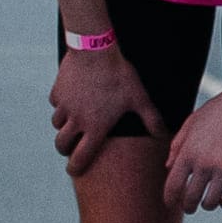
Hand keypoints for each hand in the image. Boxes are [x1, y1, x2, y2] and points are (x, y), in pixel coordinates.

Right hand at [51, 44, 165, 176]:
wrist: (95, 51)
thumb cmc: (120, 77)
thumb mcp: (139, 99)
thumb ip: (151, 120)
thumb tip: (165, 136)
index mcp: (94, 128)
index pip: (80, 158)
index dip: (76, 168)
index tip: (74, 171)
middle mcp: (75, 121)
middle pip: (61, 145)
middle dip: (66, 150)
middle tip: (71, 149)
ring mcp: (64, 107)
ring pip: (57, 124)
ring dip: (64, 127)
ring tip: (74, 124)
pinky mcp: (57, 92)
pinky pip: (56, 104)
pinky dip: (62, 105)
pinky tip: (72, 99)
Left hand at [162, 79, 221, 213]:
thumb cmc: (221, 109)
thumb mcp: (192, 122)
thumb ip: (178, 145)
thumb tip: (169, 166)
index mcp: (188, 153)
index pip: (172, 186)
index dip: (170, 199)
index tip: (172, 203)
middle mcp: (203, 164)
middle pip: (190, 198)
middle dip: (188, 206)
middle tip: (191, 207)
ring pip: (211, 201)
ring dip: (209, 204)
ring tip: (211, 201)